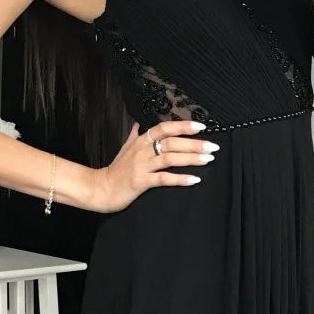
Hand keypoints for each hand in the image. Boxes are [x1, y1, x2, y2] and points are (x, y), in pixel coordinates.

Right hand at [90, 119, 217, 212]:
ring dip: (191, 158)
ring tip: (208, 160)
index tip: (200, 126)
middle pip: (172, 142)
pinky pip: (164, 179)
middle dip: (194, 144)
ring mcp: (142, 166)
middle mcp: (142, 150)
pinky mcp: (141, 182)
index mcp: (140, 141)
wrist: (101, 189)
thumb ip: (133, 135)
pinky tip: (194, 179)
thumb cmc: (115, 170)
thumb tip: (138, 123)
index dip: (182, 126)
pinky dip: (180, 179)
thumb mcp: (124, 149)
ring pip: (170, 158)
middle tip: (213, 146)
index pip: (164, 128)